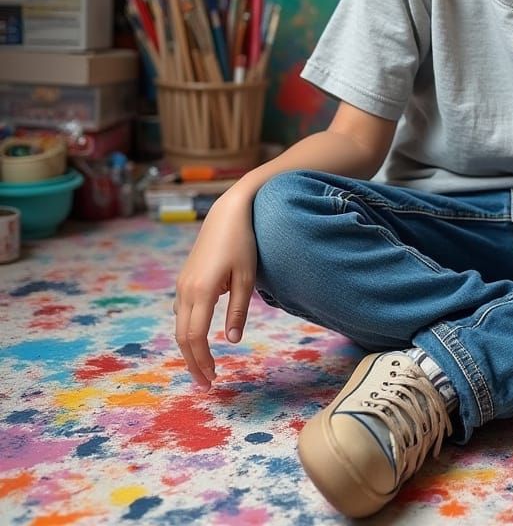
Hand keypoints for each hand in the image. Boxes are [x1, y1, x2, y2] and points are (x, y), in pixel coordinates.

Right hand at [173, 189, 256, 387]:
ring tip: (204, 367)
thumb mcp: (246, 277)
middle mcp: (185, 290)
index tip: (212, 379)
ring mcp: (182, 284)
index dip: (201, 361)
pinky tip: (200, 340)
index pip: (195, 337)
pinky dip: (188, 331)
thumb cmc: (243, 243)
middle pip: (182, 337)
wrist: (228, 213)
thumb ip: (238, 311)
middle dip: (193, 363)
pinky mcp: (185, 279)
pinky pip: (181, 312)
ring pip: (179, 326)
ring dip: (190, 350)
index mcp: (201, 291)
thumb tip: (232, 342)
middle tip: (207, 384)